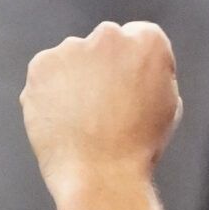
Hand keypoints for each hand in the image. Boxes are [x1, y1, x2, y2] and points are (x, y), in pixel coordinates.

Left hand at [21, 22, 181, 200]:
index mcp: (148, 42)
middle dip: (105, 65)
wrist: (100, 173)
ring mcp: (71, 49)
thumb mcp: (168, 103)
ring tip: (83, 116)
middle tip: (107, 103)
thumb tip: (133, 67)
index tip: (135, 88)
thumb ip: (152, 73)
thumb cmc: (139, 145)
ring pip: (74, 57)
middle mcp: (109, 36)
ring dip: (77, 77)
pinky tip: (64, 116)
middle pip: (105, 43)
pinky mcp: (40, 65)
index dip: (138, 65)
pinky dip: (52, 89)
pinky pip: (48, 72)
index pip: (141, 36)